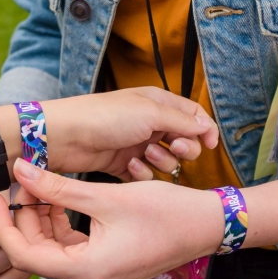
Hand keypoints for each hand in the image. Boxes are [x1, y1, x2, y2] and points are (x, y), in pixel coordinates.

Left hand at [0, 162, 223, 278]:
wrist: (207, 227)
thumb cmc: (166, 212)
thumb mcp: (106, 196)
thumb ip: (58, 187)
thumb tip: (20, 170)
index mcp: (87, 272)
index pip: (24, 257)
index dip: (5, 225)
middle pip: (36, 255)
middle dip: (24, 218)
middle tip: (18, 182)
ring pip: (52, 253)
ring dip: (42, 221)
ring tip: (38, 186)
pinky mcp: (104, 274)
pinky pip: (70, 253)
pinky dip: (60, 228)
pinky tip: (58, 200)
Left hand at [45, 88, 218, 180]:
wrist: (66, 136)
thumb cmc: (106, 117)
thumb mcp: (151, 113)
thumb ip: (184, 121)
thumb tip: (207, 127)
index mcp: (158, 103)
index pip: (193, 115)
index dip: (205, 129)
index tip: (211, 144)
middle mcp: (150, 123)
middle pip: (184, 140)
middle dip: (184, 147)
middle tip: (175, 148)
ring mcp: (137, 144)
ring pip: (167, 160)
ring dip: (162, 161)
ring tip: (145, 155)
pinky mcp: (123, 164)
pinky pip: (146, 175)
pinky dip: (142, 174)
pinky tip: (130, 168)